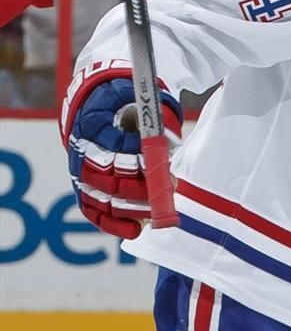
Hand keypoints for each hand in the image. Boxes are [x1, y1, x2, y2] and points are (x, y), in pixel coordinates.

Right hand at [62, 63, 182, 239]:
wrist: (95, 99)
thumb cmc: (126, 101)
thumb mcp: (141, 100)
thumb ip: (156, 120)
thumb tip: (172, 144)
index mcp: (92, 123)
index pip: (116, 150)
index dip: (141, 163)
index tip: (164, 170)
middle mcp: (80, 149)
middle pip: (106, 179)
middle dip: (139, 190)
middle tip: (167, 192)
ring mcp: (78, 169)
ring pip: (99, 198)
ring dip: (129, 209)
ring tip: (155, 213)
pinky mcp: (81, 184)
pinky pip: (90, 209)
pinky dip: (111, 222)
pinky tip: (134, 230)